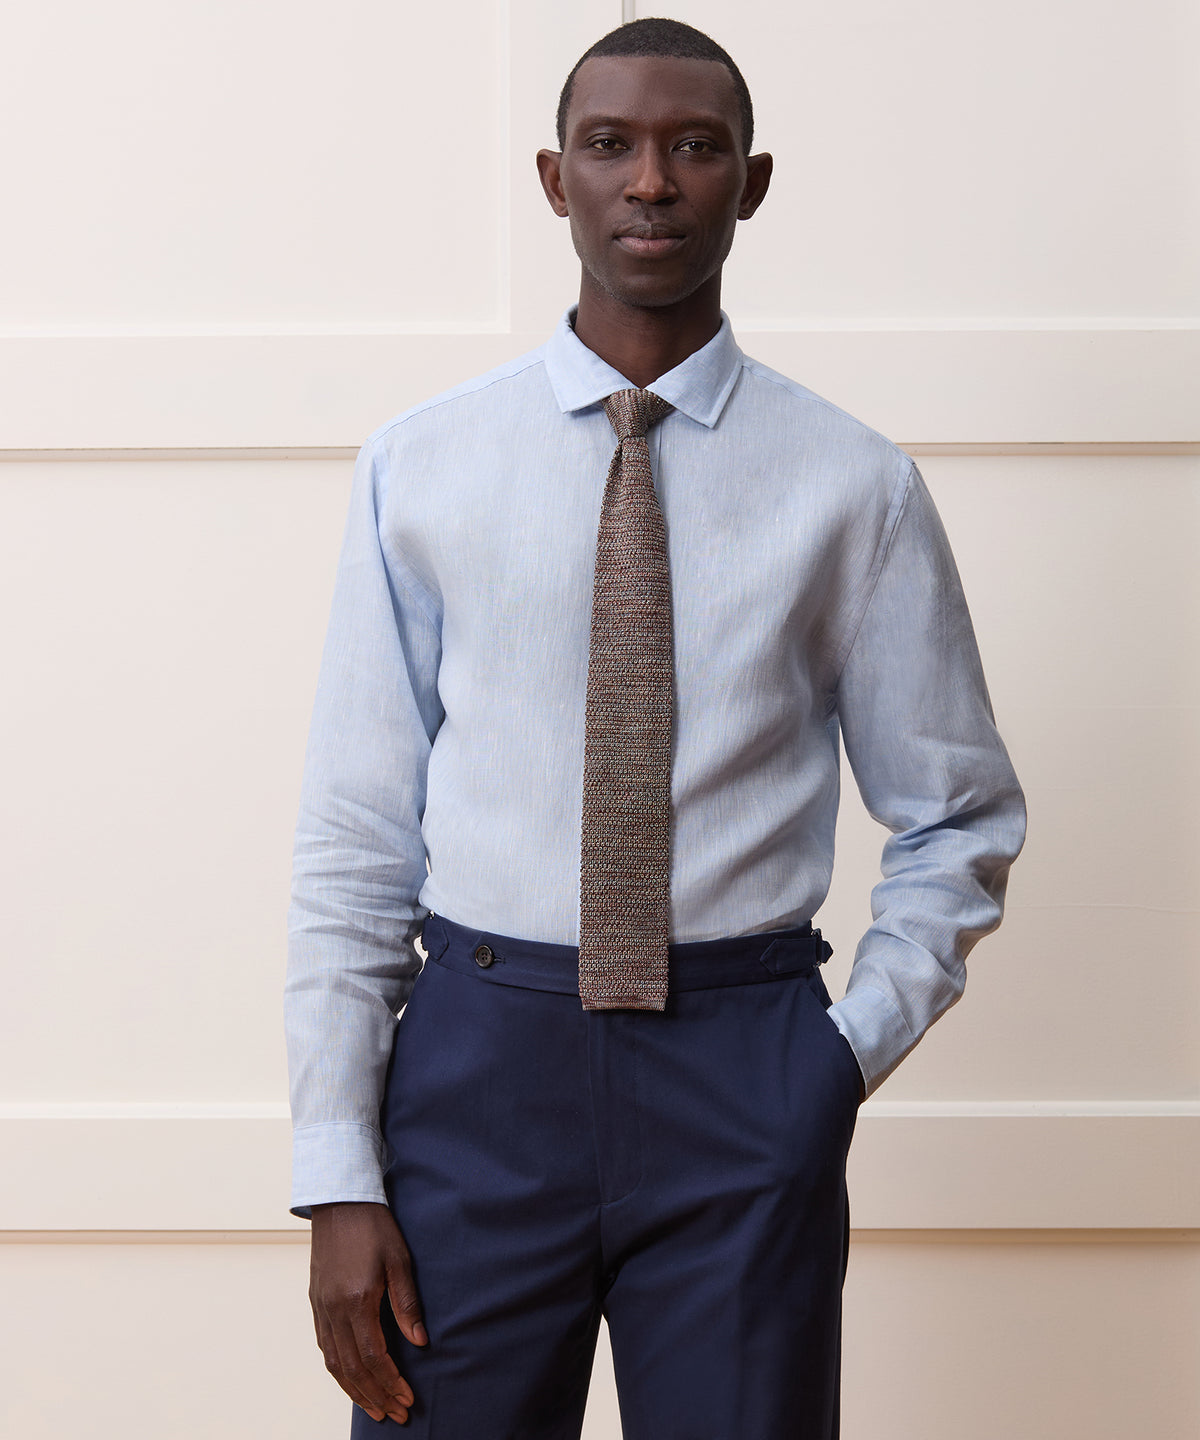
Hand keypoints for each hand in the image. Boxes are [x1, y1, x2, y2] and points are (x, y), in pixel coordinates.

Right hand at [309, 1201, 427, 1423]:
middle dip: (375, 1396)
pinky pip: (325, 1347)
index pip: (373, 1357)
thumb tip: (420, 1343)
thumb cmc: (374, 1226)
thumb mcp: (399, 1260)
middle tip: (395, 1415)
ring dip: (354, 1391)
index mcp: (356, 1300)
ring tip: (375, 1408)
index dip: (391, 1382)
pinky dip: (338, 1370)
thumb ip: (407, 1304)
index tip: (408, 1399)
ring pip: (334, 1363)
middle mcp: (333, 1310)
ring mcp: (320, 1307)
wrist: (340, 1201)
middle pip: (352, 1368)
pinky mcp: (315, 1302)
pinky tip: (352, 1380)